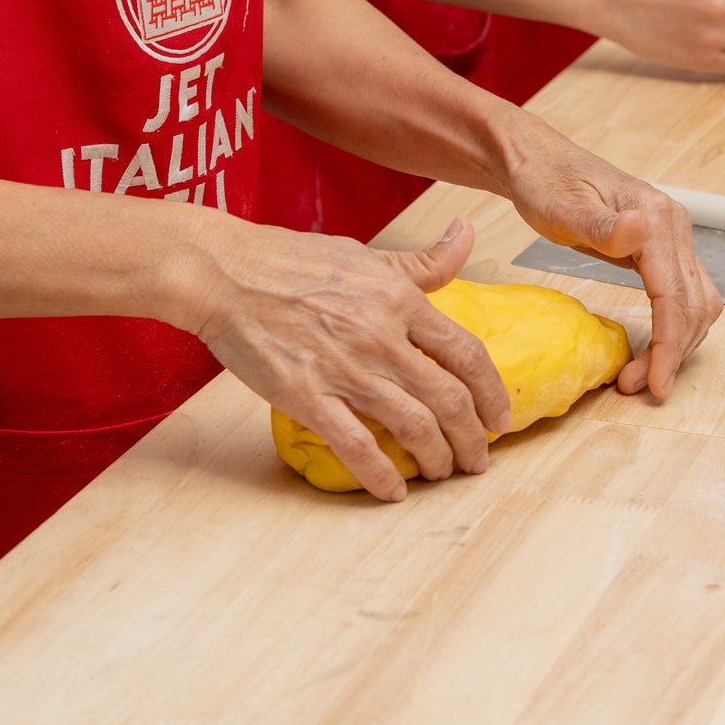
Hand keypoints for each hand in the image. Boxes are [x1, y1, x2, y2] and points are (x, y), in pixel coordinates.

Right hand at [184, 215, 509, 501]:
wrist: (225, 273)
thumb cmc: (291, 260)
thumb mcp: (367, 254)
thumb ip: (423, 261)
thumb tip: (467, 234)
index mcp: (400, 300)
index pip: (467, 354)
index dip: (491, 394)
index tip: (499, 418)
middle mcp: (382, 336)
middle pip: (450, 400)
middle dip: (472, 439)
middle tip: (477, 460)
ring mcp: (345, 369)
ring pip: (414, 426)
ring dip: (437, 459)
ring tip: (441, 474)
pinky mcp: (307, 396)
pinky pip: (356, 445)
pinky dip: (382, 474)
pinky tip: (393, 490)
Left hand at [503, 132, 722, 398]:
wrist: (539, 161)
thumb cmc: (545, 183)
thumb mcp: (562, 207)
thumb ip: (601, 226)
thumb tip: (640, 230)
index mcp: (655, 218)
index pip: (674, 295)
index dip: (669, 345)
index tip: (656, 384)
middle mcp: (674, 225)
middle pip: (693, 305)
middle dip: (672, 353)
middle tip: (636, 387)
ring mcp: (672, 235)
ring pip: (697, 303)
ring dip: (678, 344)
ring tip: (641, 375)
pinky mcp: (663, 246)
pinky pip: (685, 293)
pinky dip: (676, 326)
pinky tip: (654, 346)